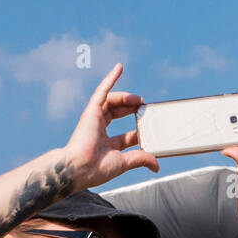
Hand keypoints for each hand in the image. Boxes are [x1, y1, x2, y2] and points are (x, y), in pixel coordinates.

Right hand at [62, 63, 159, 188]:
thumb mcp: (125, 163)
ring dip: (125, 99)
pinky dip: (110, 79)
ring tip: (139, 100)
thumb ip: (141, 159)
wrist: (81, 167)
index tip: (150, 130)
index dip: (138, 132)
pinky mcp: (91, 111)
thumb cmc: (97, 169)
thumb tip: (156, 166)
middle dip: (132, 109)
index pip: (126, 137)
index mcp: (106, 146)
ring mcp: (94, 120)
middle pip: (118, 115)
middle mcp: (99, 132)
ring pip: (112, 103)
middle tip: (144, 107)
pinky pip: (102, 92)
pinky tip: (119, 68)